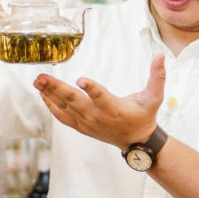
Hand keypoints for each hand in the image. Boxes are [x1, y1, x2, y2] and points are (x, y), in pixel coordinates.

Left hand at [33, 54, 165, 149]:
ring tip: (37, 80)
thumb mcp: (154, 97)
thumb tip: (161, 55)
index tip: (80, 79)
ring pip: (64, 108)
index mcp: (114, 108)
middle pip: (74, 101)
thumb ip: (157, 76)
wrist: (136, 142)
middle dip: (56, 88)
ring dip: (49, 94)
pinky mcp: (81, 127)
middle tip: (41, 76)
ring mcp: (87, 123)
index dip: (91, 89)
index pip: (101, 97)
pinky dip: (51, 106)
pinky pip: (62, 117)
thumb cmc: (144, 116)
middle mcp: (97, 117)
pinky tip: (42, 94)